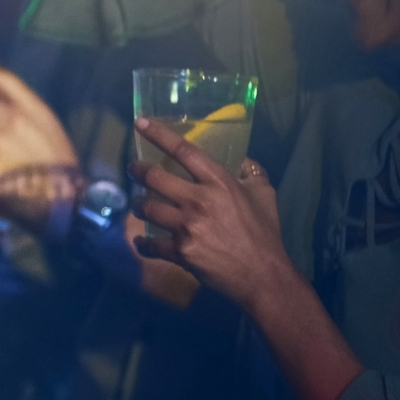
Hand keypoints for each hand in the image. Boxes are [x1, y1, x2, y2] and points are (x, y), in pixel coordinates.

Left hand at [130, 119, 291, 309]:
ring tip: (139, 205)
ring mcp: (186, 227)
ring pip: (145, 208)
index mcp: (219, 184)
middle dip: (137, 170)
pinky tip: (142, 242)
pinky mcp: (180, 251)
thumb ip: (251, 173)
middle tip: (133, 169)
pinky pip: (150, 244)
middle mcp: (198, 201)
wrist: (263, 276)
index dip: (159, 135)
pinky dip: (143, 244)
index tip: (141, 124)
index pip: (184, 151)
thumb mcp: (265, 196)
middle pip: (153, 177)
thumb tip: (241, 158)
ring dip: (138, 205)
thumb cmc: (265, 234)